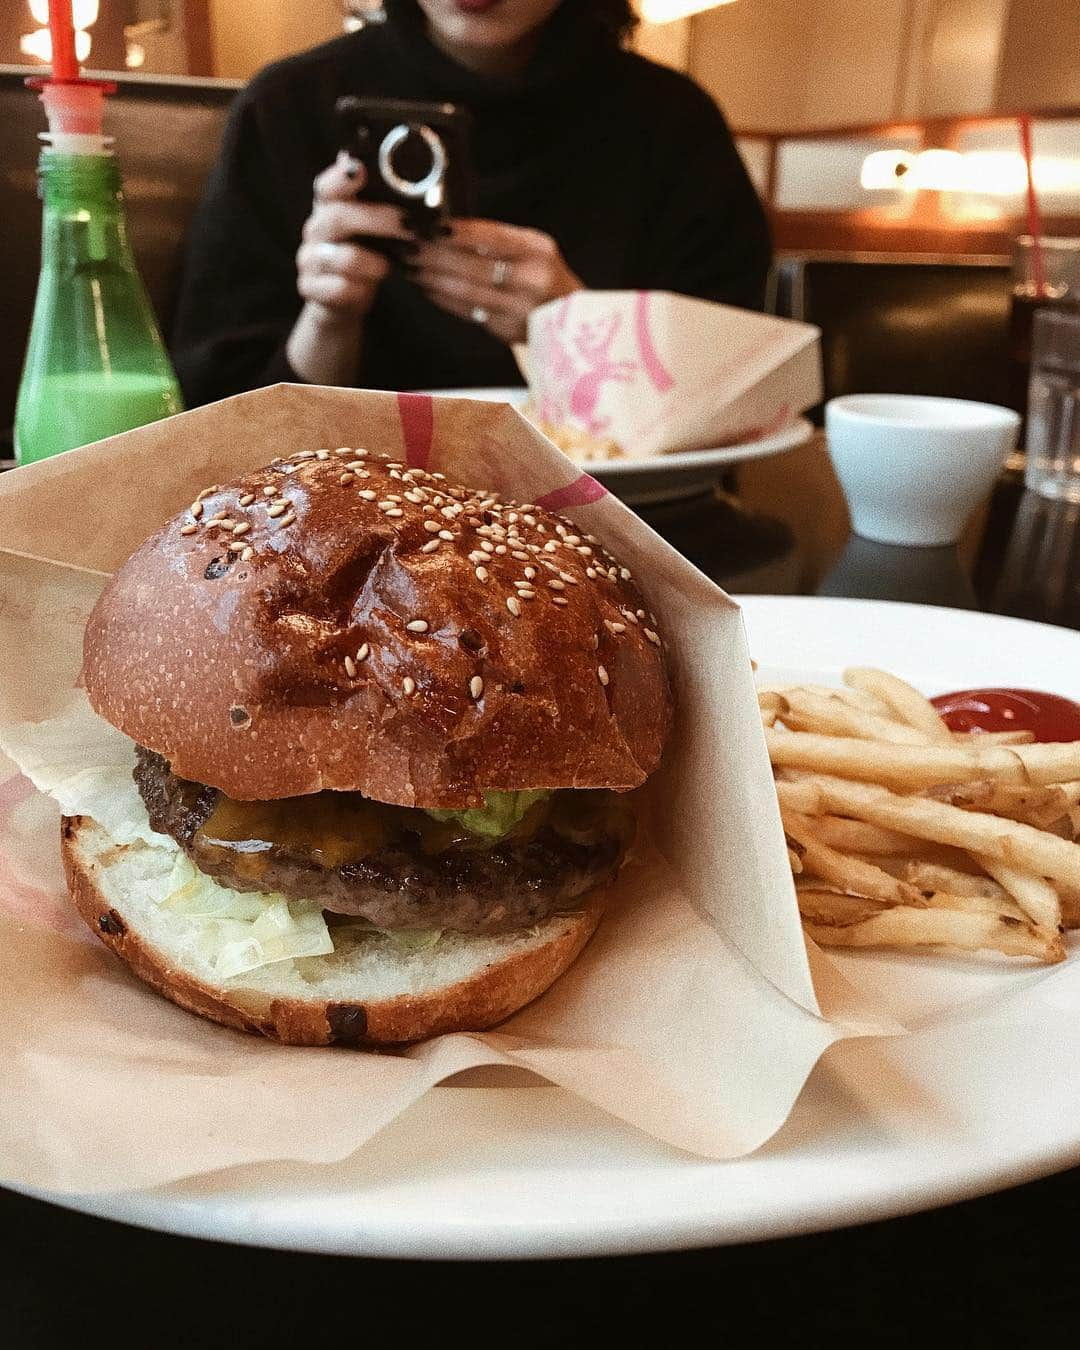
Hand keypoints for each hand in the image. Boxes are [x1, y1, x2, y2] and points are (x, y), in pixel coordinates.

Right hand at [295, 153, 412, 319]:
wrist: (341, 300)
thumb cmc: (365, 256)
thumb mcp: (373, 229)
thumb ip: (383, 204)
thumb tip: (413, 173)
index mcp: (328, 207)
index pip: (327, 186)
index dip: (341, 177)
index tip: (361, 170)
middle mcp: (314, 229)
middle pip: (338, 218)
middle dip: (379, 220)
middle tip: (412, 227)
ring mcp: (309, 260)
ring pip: (344, 258)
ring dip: (376, 263)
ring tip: (393, 268)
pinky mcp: (311, 289)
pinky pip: (339, 289)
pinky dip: (361, 290)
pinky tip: (369, 289)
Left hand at [412, 219, 582, 343]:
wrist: (570, 318)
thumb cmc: (544, 276)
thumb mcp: (532, 248)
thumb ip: (496, 240)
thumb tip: (445, 228)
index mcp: (537, 250)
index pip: (492, 237)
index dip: (457, 232)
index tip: (427, 225)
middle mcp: (531, 280)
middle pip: (473, 266)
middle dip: (434, 256)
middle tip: (406, 246)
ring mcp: (519, 309)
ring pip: (466, 292)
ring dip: (432, 279)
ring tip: (409, 267)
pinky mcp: (506, 330)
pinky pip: (468, 312)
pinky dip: (443, 299)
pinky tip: (427, 288)